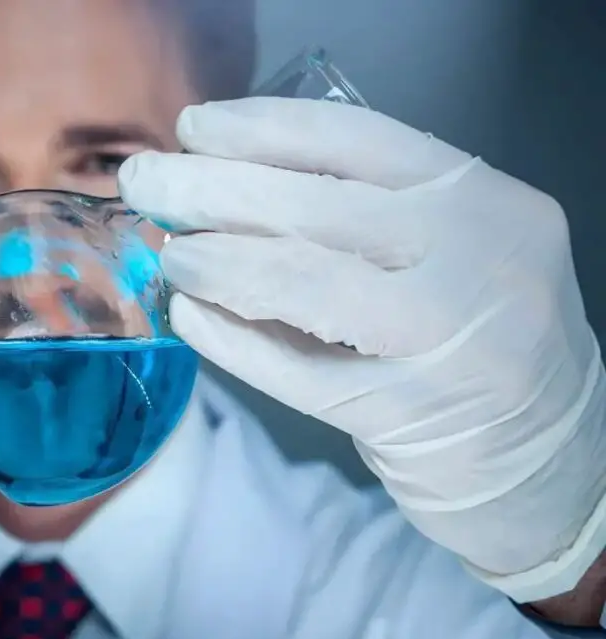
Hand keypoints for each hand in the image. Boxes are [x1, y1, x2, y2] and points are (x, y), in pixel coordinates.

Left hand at [118, 97, 605, 602]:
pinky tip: (190, 317)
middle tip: (145, 182)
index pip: (357, 140)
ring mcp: (445, 343)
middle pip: (314, 206)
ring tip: (171, 252)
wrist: (546, 457)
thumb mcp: (454, 253)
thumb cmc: (478, 335)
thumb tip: (227, 184)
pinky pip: (293, 370)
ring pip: (299, 282)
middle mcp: (475, 261)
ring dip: (215, 260)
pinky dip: (229, 340)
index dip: (262, 129)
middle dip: (210, 188)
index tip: (195, 129)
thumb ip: (367, 216)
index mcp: (484, 202)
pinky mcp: (404, 416)